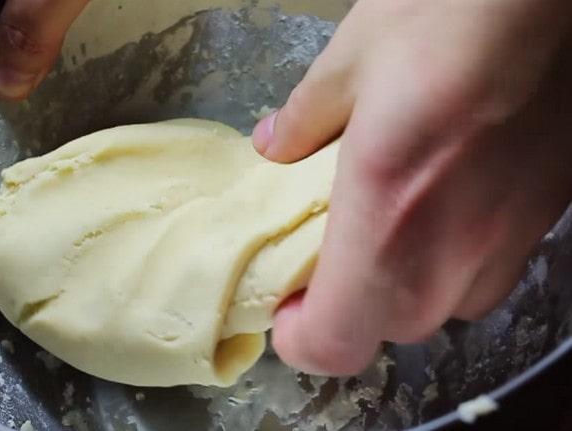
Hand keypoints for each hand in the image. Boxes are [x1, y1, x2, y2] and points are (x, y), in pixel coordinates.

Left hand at [255, 0, 571, 374]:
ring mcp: (508, 238)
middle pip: (390, 328)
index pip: (337, 340)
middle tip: (325, 256)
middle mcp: (451, 246)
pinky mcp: (546, 218)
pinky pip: (488, 273)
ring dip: (401, 286)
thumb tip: (274, 146)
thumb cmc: (451, 14)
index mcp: (384, 212)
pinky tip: (441, 205)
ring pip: (444, 308)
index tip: (286, 303)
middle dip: (350, 305)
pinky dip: (451, 260)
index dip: (301, 338)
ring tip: (384, 230)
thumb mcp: (350, 60)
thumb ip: (304, 119)